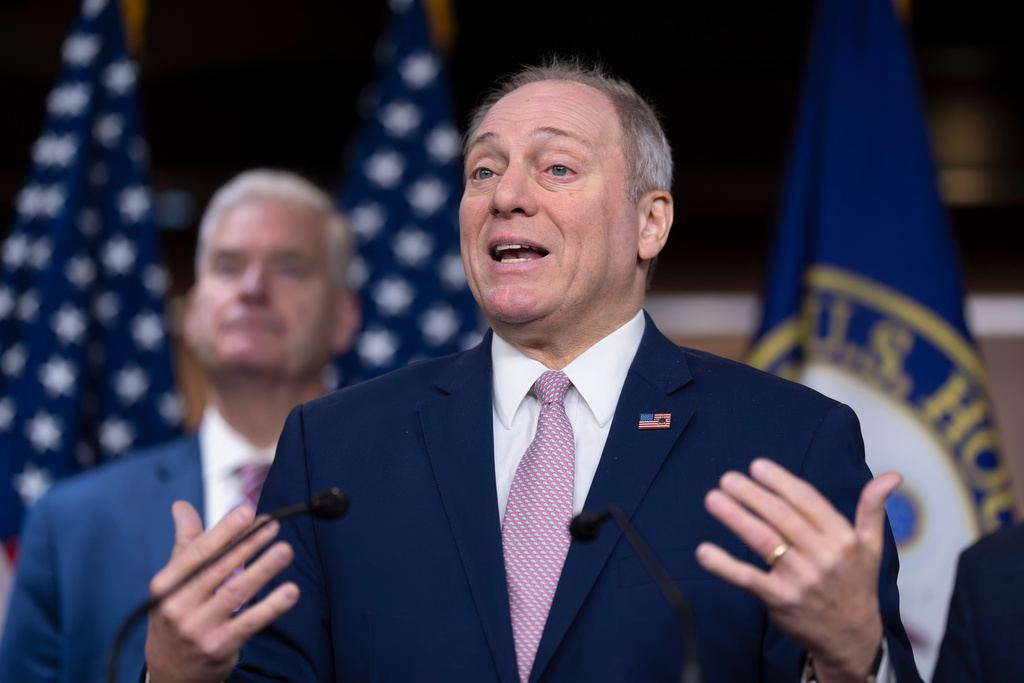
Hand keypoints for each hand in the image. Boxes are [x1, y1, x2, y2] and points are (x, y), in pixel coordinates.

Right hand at [145, 502, 299, 682]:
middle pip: (219, 569)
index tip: (246, 512)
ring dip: (263, 569)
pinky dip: (272, 606)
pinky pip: (251, 622)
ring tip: (284, 550)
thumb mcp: (171, 583)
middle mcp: (179, 606)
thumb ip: (185, 544)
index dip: (225, 531)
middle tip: (273, 526)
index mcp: (167, 585)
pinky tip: (290, 591)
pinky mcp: (220, 646)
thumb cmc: (175, 618)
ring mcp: (199, 628)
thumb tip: (182, 506)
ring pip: (237, 592)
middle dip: (249, 544)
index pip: (199, 552)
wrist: (170, 674)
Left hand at [695, 458, 900, 682]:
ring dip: (736, 518)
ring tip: (714, 499)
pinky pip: (749, 579)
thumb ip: (873, 508)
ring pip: (764, 541)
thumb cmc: (856, 584)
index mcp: (842, 538)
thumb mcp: (871, 546)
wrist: (851, 638)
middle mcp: (822, 556)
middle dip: (753, 495)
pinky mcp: (781, 600)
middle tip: (728, 478)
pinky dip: (725, 565)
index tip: (757, 465)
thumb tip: (893, 476)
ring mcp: (801, 579)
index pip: (808, 501)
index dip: (781, 481)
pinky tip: (704, 551)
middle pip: (782, 517)